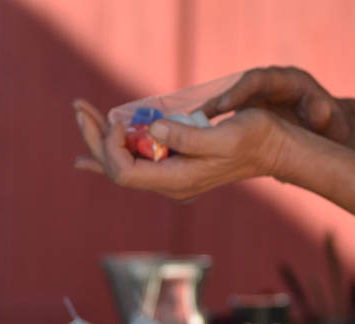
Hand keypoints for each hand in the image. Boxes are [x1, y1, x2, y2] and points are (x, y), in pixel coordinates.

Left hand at [72, 99, 288, 200]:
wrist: (276, 150)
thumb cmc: (256, 139)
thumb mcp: (225, 135)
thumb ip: (187, 136)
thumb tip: (153, 130)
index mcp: (176, 180)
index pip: (125, 172)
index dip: (113, 147)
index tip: (118, 120)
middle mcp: (167, 183)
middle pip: (116, 168)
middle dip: (95, 138)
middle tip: (78, 110)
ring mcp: (169, 177)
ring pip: (122, 164)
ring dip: (101, 140)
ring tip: (82, 115)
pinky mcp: (172, 165)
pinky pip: (134, 163)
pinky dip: (111, 154)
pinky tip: (85, 159)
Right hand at [203, 66, 354, 146]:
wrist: (331, 131)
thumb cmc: (334, 125)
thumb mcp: (333, 121)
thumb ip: (325, 114)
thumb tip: (321, 112)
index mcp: (287, 81)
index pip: (257, 79)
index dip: (239, 91)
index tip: (224, 106)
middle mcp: (269, 86)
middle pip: (236, 88)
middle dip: (216, 102)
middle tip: (196, 117)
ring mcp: (257, 99)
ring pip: (227, 102)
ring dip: (206, 115)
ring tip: (185, 128)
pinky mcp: (249, 112)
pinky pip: (225, 115)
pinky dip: (211, 125)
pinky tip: (194, 139)